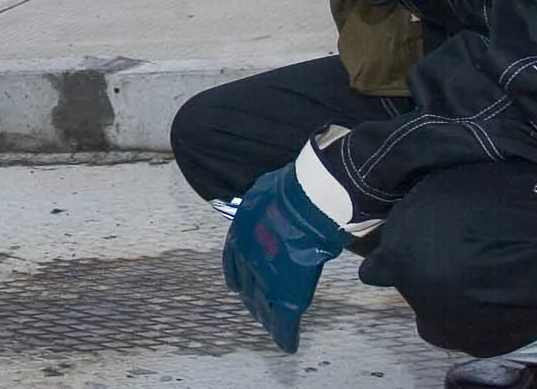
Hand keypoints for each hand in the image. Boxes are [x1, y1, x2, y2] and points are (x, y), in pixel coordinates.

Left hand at [221, 150, 349, 353]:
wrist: (302, 205)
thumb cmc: (287, 192)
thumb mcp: (265, 193)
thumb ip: (265, 204)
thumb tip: (276, 196)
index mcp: (240, 235)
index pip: (233, 263)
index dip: (237, 276)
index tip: (237, 286)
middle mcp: (247, 260)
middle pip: (246, 287)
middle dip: (251, 299)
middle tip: (255, 310)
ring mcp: (265, 279)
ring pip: (262, 307)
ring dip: (266, 317)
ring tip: (271, 327)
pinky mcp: (286, 295)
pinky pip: (283, 322)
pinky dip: (285, 335)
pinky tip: (287, 345)